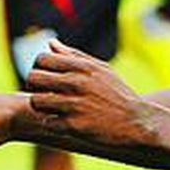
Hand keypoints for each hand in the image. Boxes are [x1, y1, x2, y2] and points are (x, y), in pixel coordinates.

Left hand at [25, 40, 157, 149]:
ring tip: (52, 108)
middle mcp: (77, 83)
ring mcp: (74, 105)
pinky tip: (63, 122)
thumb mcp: (100, 70)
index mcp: (83, 67)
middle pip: (33, 78)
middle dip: (36, 86)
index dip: (40, 67)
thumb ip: (73, 55)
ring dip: (41, 106)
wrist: (136, 123)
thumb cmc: (117, 94)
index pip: (42, 58)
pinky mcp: (73, 126)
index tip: (48, 76)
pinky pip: (46, 122)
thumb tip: (50, 43)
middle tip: (45, 92)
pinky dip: (52, 123)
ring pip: (36, 101)